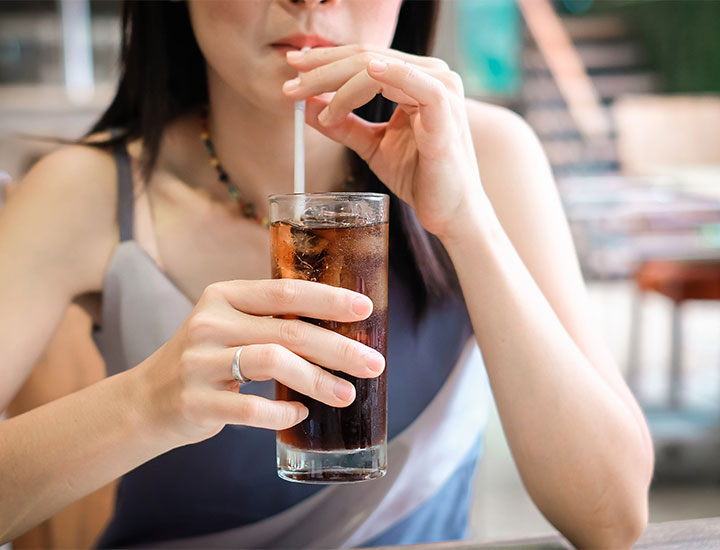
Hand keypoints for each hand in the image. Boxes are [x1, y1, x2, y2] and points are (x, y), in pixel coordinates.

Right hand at [138, 279, 384, 446]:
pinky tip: (299, 413)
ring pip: (272, 363)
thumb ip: (271, 319)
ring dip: (317, 380)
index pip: (285, 291)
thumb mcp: (230, 325)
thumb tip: (341, 326)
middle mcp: (210, 323)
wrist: (147, 399)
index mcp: (224, 296)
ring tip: (346, 394)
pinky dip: (282, 412)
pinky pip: (251, 408)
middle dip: (338, 347)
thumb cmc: (206, 359)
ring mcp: (200, 362)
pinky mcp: (196, 401)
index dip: (328, 299)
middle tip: (373, 363)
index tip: (365, 309)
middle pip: (288, 330)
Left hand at [283, 45, 484, 239]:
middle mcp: (432, 76)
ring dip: (337, 81)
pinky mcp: (446, 112)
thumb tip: (305, 106)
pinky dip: (390, 76)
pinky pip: (417, 85)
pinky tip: (366, 73)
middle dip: (322, 69)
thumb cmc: (418, 176)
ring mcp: (441, 91)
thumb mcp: (372, 145)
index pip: (365, 58)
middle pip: (367, 58)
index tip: (292, 69)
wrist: (450, 211)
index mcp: (417, 79)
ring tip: (307, 99)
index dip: (326, 61)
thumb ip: (343, 123)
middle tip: (289, 85)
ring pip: (379, 68)